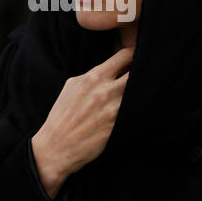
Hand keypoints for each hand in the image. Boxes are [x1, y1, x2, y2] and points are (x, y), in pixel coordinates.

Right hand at [31, 46, 133, 198]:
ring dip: (141, 89)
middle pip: (137, 72)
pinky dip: (138, 107)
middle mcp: (106, 91)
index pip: (124, 56)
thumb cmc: (62, 115)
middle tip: (144, 71)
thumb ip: (92, 74)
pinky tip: (136, 107)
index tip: (135, 56)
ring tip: (142, 89)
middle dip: (141, 69)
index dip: (133, 54)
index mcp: (94, 77)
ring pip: (140, 91)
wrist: (57, 146)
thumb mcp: (72, 85)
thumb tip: (109, 68)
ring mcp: (115, 110)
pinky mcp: (119, 126)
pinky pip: (136, 111)